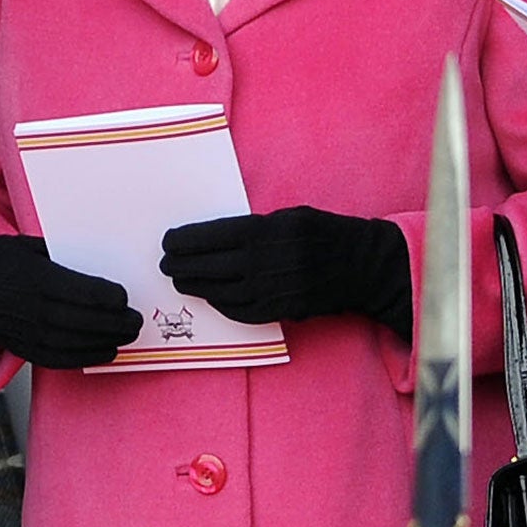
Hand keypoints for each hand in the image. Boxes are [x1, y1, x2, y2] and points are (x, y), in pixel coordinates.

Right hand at [0, 234, 141, 368]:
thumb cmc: (5, 259)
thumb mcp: (31, 246)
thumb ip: (63, 256)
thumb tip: (101, 263)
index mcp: (35, 278)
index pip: (79, 292)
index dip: (106, 297)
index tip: (124, 296)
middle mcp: (30, 309)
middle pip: (81, 320)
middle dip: (114, 323)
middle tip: (136, 320)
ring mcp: (25, 332)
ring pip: (73, 343)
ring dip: (105, 342)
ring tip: (127, 337)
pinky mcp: (22, 349)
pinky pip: (58, 359)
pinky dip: (85, 358)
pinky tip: (105, 352)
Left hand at [160, 207, 411, 340]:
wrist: (361, 265)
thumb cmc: (323, 232)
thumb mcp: (290, 215)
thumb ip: (255, 226)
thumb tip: (213, 237)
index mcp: (267, 231)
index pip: (212, 236)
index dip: (186, 240)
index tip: (168, 241)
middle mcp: (267, 261)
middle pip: (211, 265)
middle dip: (182, 265)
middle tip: (165, 264)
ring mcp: (273, 289)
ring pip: (221, 291)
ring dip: (195, 286)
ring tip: (180, 281)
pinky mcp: (281, 310)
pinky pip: (241, 311)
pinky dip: (220, 304)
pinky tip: (209, 296)